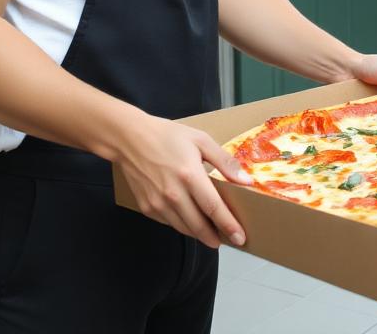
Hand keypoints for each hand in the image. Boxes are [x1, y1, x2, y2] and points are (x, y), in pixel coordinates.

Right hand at [117, 115, 253, 249]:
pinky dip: (183, 225)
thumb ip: (225, 161)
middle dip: (216, 237)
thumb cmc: (168, 136)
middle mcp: (173, 194)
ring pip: (184, 228)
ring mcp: (158, 204)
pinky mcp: (147, 208)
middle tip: (230, 241)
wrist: (130, 139)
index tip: (241, 238)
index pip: (214, 208)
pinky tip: (191, 220)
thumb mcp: (201, 140)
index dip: (229, 225)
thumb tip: (246, 180)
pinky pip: (170, 223)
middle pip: (199, 226)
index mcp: (189, 175)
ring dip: (200, 234)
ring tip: (213, 234)